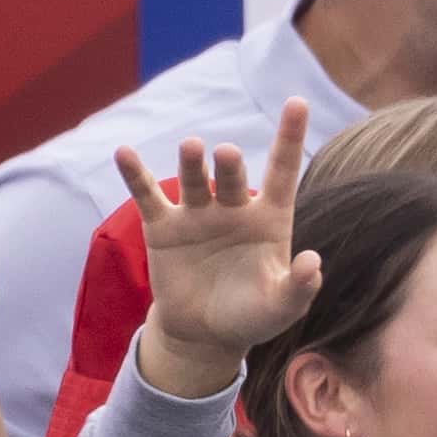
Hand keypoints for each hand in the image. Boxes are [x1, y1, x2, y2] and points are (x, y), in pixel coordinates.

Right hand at [113, 104, 323, 383]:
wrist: (204, 334)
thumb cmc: (251, 316)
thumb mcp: (281, 307)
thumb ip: (299, 287)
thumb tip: (313, 262)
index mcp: (268, 218)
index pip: (281, 171)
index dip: (290, 137)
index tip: (298, 101)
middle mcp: (233, 207)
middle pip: (231, 177)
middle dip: (228, 165)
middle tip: (227, 154)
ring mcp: (197, 213)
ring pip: (193, 180)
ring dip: (191, 163)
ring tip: (192, 148)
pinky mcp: (163, 227)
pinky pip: (148, 196)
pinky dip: (135, 175)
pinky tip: (124, 153)